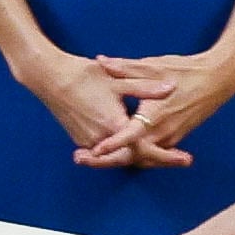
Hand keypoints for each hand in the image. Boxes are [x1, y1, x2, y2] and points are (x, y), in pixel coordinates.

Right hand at [28, 46, 185, 168]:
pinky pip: (109, 152)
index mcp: (114, 124)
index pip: (145, 149)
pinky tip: (139, 146)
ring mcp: (89, 141)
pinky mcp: (82, 139)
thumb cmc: (83, 75)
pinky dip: (125, 152)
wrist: (48, 77)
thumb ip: (145, 88)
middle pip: (136, 158)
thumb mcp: (117, 78)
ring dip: (143, 156)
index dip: (167, 156)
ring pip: (122, 157)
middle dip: (159, 159)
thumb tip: (170, 88)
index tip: (185, 158)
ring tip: (166, 153)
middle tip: (182, 158)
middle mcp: (101, 139)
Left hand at [93, 42, 234, 159]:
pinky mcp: (175, 138)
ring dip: (117, 160)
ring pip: (140, 157)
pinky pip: (151, 153)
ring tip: (91, 157)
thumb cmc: (186, 70)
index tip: (94, 149)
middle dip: (105, 160)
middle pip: (131, 155)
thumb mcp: (154, 65)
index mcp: (156, 115)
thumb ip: (125, 67)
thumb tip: (101, 61)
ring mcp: (170, 138)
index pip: (131, 135)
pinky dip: (133, 155)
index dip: (112, 144)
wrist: (218, 79)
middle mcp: (163, 132)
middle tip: (80, 158)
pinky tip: (116, 153)